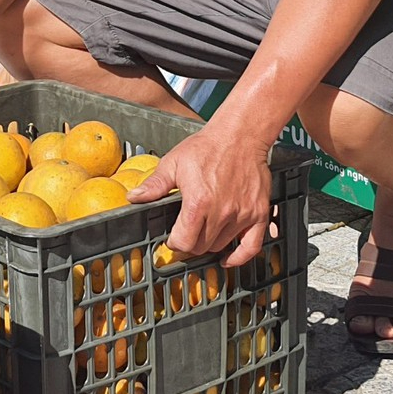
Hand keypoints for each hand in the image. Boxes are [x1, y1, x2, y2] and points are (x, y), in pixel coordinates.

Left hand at [128, 123, 272, 267]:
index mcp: (198, 202)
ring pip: (221, 245)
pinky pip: (252, 246)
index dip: (174, 243)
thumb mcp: (174, 162)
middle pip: (201, 247)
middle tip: (186, 234)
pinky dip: (239, 256)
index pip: (184, 241)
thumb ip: (155, 184)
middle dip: (190, 243)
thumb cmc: (207, 147)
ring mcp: (242, 215)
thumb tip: (134, 197)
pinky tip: (228, 257)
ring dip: (210, 243)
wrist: (240, 135)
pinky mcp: (258, 213)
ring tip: (203, 232)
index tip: (173, 238)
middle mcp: (221, 212)